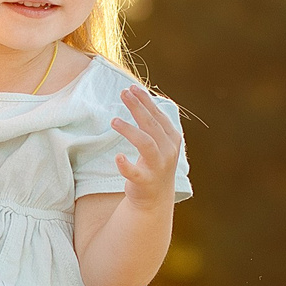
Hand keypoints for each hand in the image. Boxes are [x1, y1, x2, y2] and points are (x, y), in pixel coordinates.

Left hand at [109, 85, 182, 204]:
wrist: (155, 197)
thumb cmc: (153, 163)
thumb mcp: (158, 141)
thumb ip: (151, 122)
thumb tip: (137, 94)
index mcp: (171, 138)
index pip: (158, 115)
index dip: (146, 101)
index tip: (132, 88)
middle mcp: (168, 151)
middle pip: (152, 125)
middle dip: (137, 107)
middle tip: (123, 93)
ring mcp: (158, 167)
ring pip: (146, 144)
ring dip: (130, 131)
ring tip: (113, 121)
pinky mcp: (146, 181)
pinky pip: (135, 172)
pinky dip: (126, 165)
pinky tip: (117, 157)